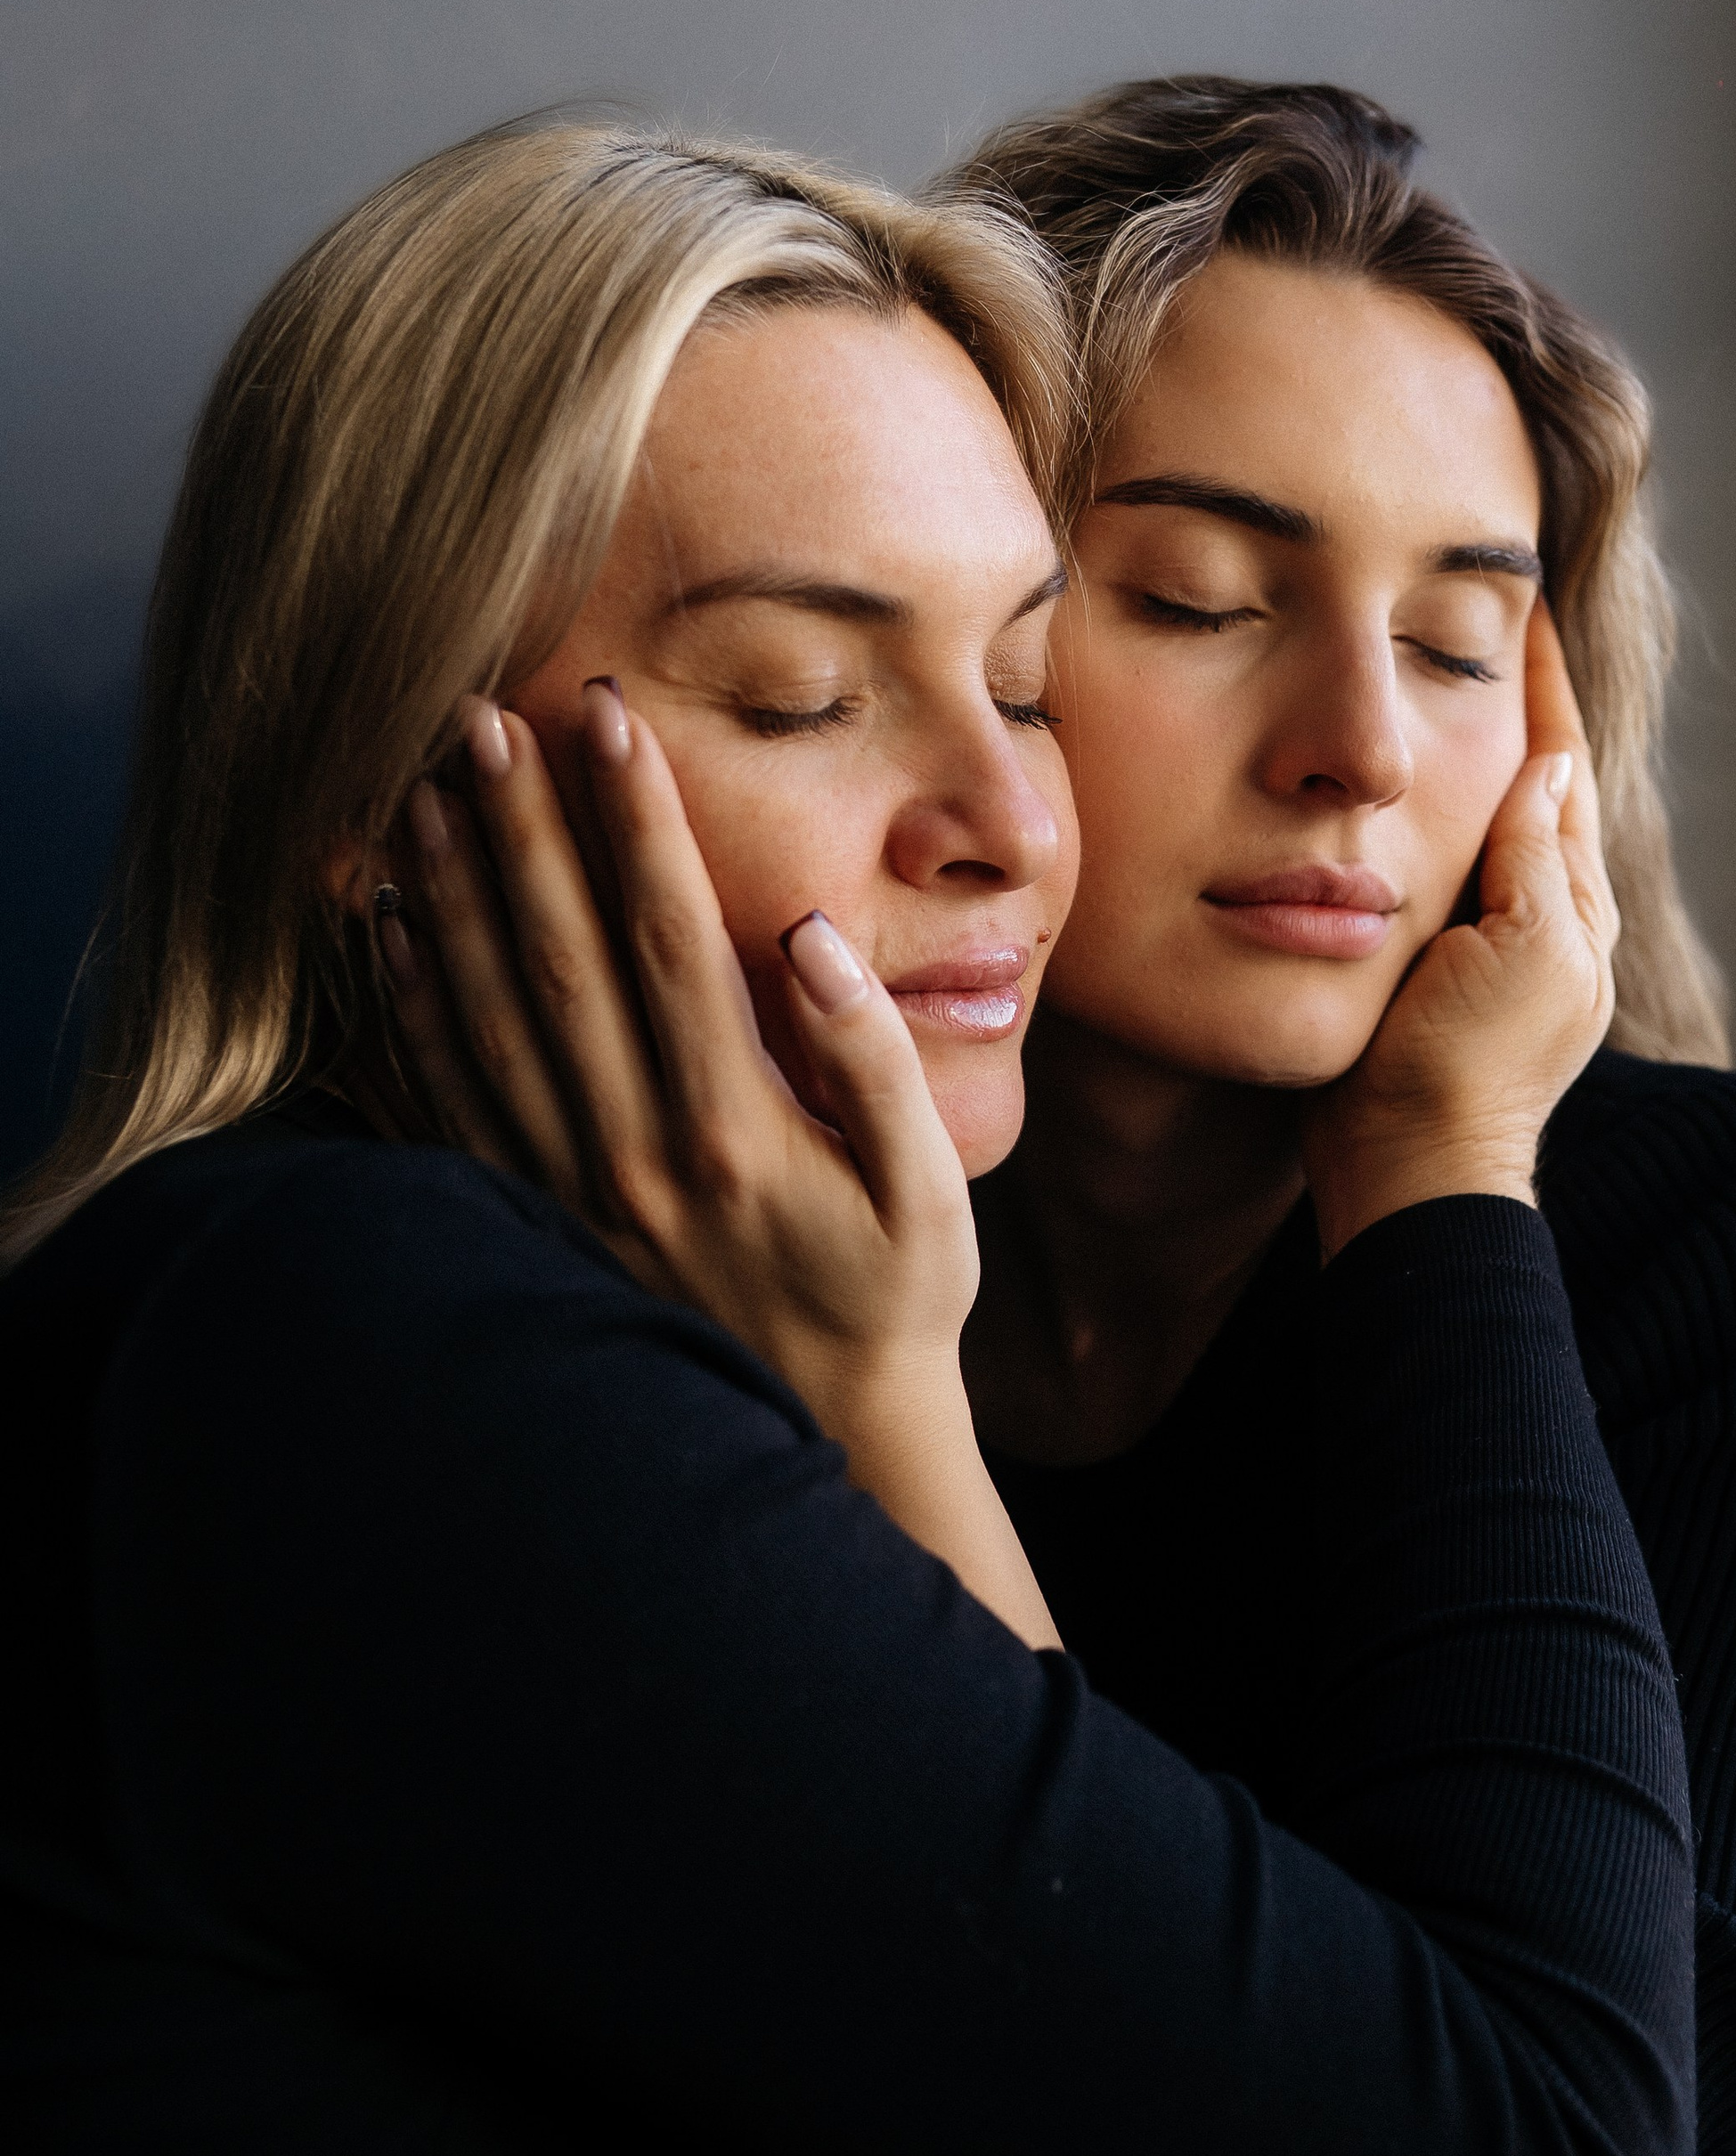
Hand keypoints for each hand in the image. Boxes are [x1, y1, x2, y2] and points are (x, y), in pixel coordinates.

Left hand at [371, 682, 1056, 1646]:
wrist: (828, 1439)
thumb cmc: (896, 1298)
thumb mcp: (926, 1186)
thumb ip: (873, 1058)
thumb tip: (812, 937)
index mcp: (737, 1128)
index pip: (669, 940)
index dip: (635, 822)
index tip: (608, 719)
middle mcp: (636, 1154)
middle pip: (559, 962)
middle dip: (520, 828)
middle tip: (482, 717)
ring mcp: (571, 1194)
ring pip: (485, 1021)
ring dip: (448, 899)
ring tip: (419, 792)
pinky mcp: (536, 1224)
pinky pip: (448, 1104)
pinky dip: (408, 1010)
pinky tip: (388, 931)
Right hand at [1303, 601, 1616, 1257]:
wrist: (1408, 1165)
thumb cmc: (1470, 1064)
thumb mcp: (1525, 949)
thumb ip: (1535, 855)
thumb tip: (1551, 760)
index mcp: (1571, 903)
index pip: (1562, 765)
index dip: (1544, 688)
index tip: (1526, 607)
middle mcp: (1540, 917)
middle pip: (1531, 784)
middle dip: (1513, 706)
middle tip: (1486, 622)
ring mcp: (1488, 945)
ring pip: (1485, 822)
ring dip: (1471, 753)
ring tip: (1442, 680)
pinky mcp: (1435, 970)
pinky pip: (1441, 868)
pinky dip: (1430, 813)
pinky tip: (1398, 789)